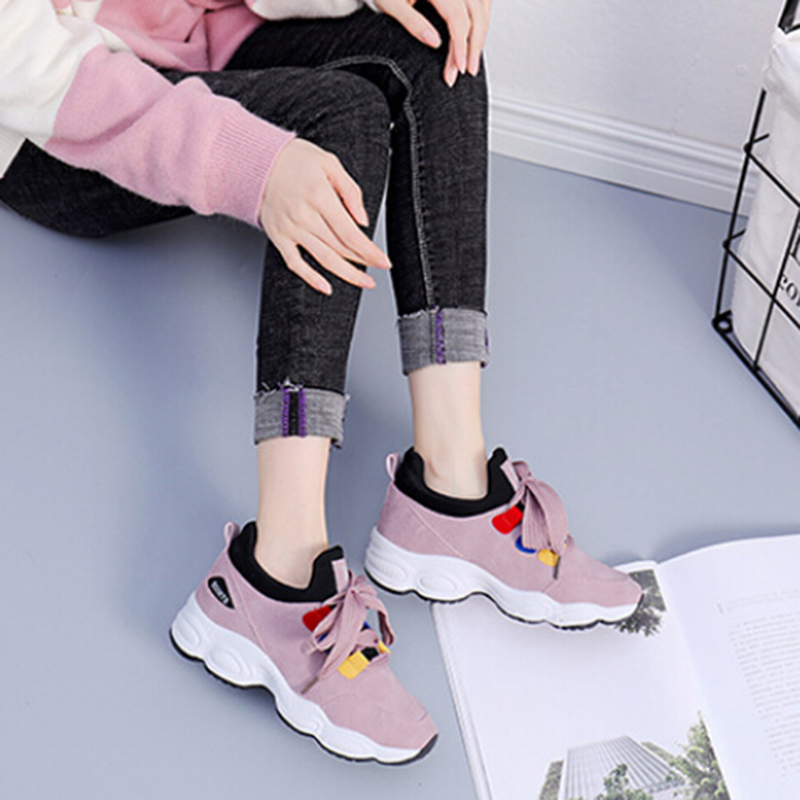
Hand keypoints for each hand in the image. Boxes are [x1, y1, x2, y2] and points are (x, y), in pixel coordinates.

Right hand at [259, 138, 390, 294]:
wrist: (254, 161)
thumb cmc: (293, 160)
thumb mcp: (329, 163)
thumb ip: (350, 191)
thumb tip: (363, 219)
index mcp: (319, 196)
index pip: (351, 233)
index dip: (370, 251)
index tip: (383, 261)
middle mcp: (304, 216)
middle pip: (340, 248)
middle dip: (363, 262)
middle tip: (377, 270)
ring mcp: (290, 229)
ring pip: (323, 259)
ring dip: (346, 274)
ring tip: (363, 281)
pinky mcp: (278, 237)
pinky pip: (295, 263)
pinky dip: (311, 278)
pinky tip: (326, 287)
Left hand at [374, 0, 491, 85]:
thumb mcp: (390, 4)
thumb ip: (412, 22)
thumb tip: (435, 43)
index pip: (457, 17)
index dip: (460, 46)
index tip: (458, 68)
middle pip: (475, 13)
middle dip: (474, 45)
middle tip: (467, 71)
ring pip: (482, 6)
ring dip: (481, 33)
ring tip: (473, 59)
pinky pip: (481, 0)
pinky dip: (483, 16)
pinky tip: (478, 33)